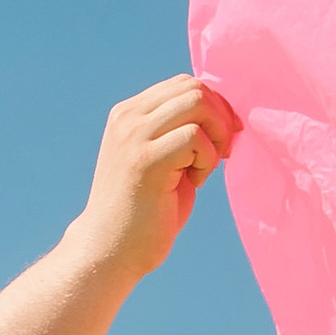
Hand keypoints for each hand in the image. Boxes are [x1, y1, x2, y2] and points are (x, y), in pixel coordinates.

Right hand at [69, 77, 236, 286]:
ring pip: (197, 103)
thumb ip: (181, 133)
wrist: (110, 251)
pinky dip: (207, 158)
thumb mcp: (163, 161)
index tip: (223, 139)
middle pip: (194, 87)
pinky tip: (194, 182)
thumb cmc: (143, 213)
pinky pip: (194, 137)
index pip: (184, 83)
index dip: (215, 106)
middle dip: (221, 118)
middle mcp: (129, 117)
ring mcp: (134, 136)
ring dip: (215, 136)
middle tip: (221, 154)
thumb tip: (225, 115)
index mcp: (130, 113)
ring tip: (204, 168)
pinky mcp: (146, 161)